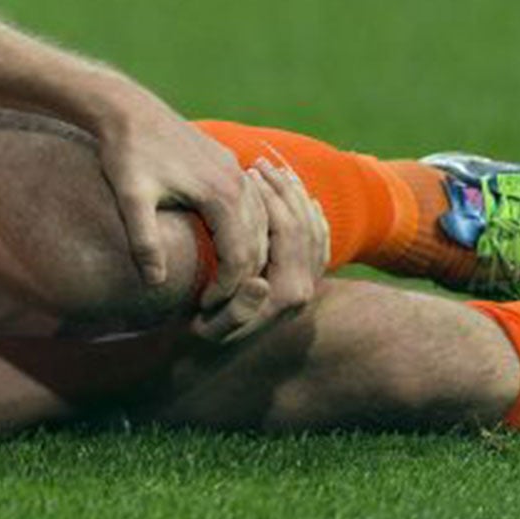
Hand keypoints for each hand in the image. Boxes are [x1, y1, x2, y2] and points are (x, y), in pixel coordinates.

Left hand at [91, 84, 269, 327]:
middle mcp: (237, 182)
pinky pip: (250, 206)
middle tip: (215, 305)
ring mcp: (235, 171)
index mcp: (220, 194)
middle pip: (258, 243)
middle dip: (241, 278)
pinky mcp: (227, 163)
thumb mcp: (131, 198)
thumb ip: (144, 240)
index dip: (225, 288)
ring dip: (248, 255)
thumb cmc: (125, 154)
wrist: (126, 109)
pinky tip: (224, 248)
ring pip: (259, 225)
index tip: (203, 307)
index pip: (240, 256)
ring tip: (220, 282)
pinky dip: (246, 231)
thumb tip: (154, 282)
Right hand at [188, 158, 329, 342]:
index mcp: (288, 294)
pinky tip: (294, 191)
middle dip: (283, 190)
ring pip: (313, 227)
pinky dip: (308, 209)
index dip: (270, 199)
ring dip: (294, 195)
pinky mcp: (305, 276)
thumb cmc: (202, 337)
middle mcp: (307, 289)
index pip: (287, 233)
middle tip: (258, 163)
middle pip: (304, 225)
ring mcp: (310, 282)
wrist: (214, 354)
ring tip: (270, 169)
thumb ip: (239, 311)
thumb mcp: (213, 328)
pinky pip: (317, 235)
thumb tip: (262, 282)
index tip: (247, 172)